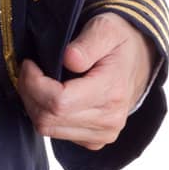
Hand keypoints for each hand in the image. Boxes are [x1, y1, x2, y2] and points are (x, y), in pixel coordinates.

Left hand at [15, 13, 156, 150]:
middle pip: (48, 118)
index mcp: (111, 91)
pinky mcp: (95, 141)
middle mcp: (109, 119)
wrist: (139, 61)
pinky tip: (51, 96)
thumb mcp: (106, 28)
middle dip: (29, 92)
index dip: (34, 83)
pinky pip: (57, 135)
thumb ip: (87, 43)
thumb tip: (69, 59)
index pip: (58, 102)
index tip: (30, 63)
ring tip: (39, 81)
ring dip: (34, 104)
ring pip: (48, 129)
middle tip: (30, 70)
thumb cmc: (119, 42)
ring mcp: (103, 134)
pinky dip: (46, 115)